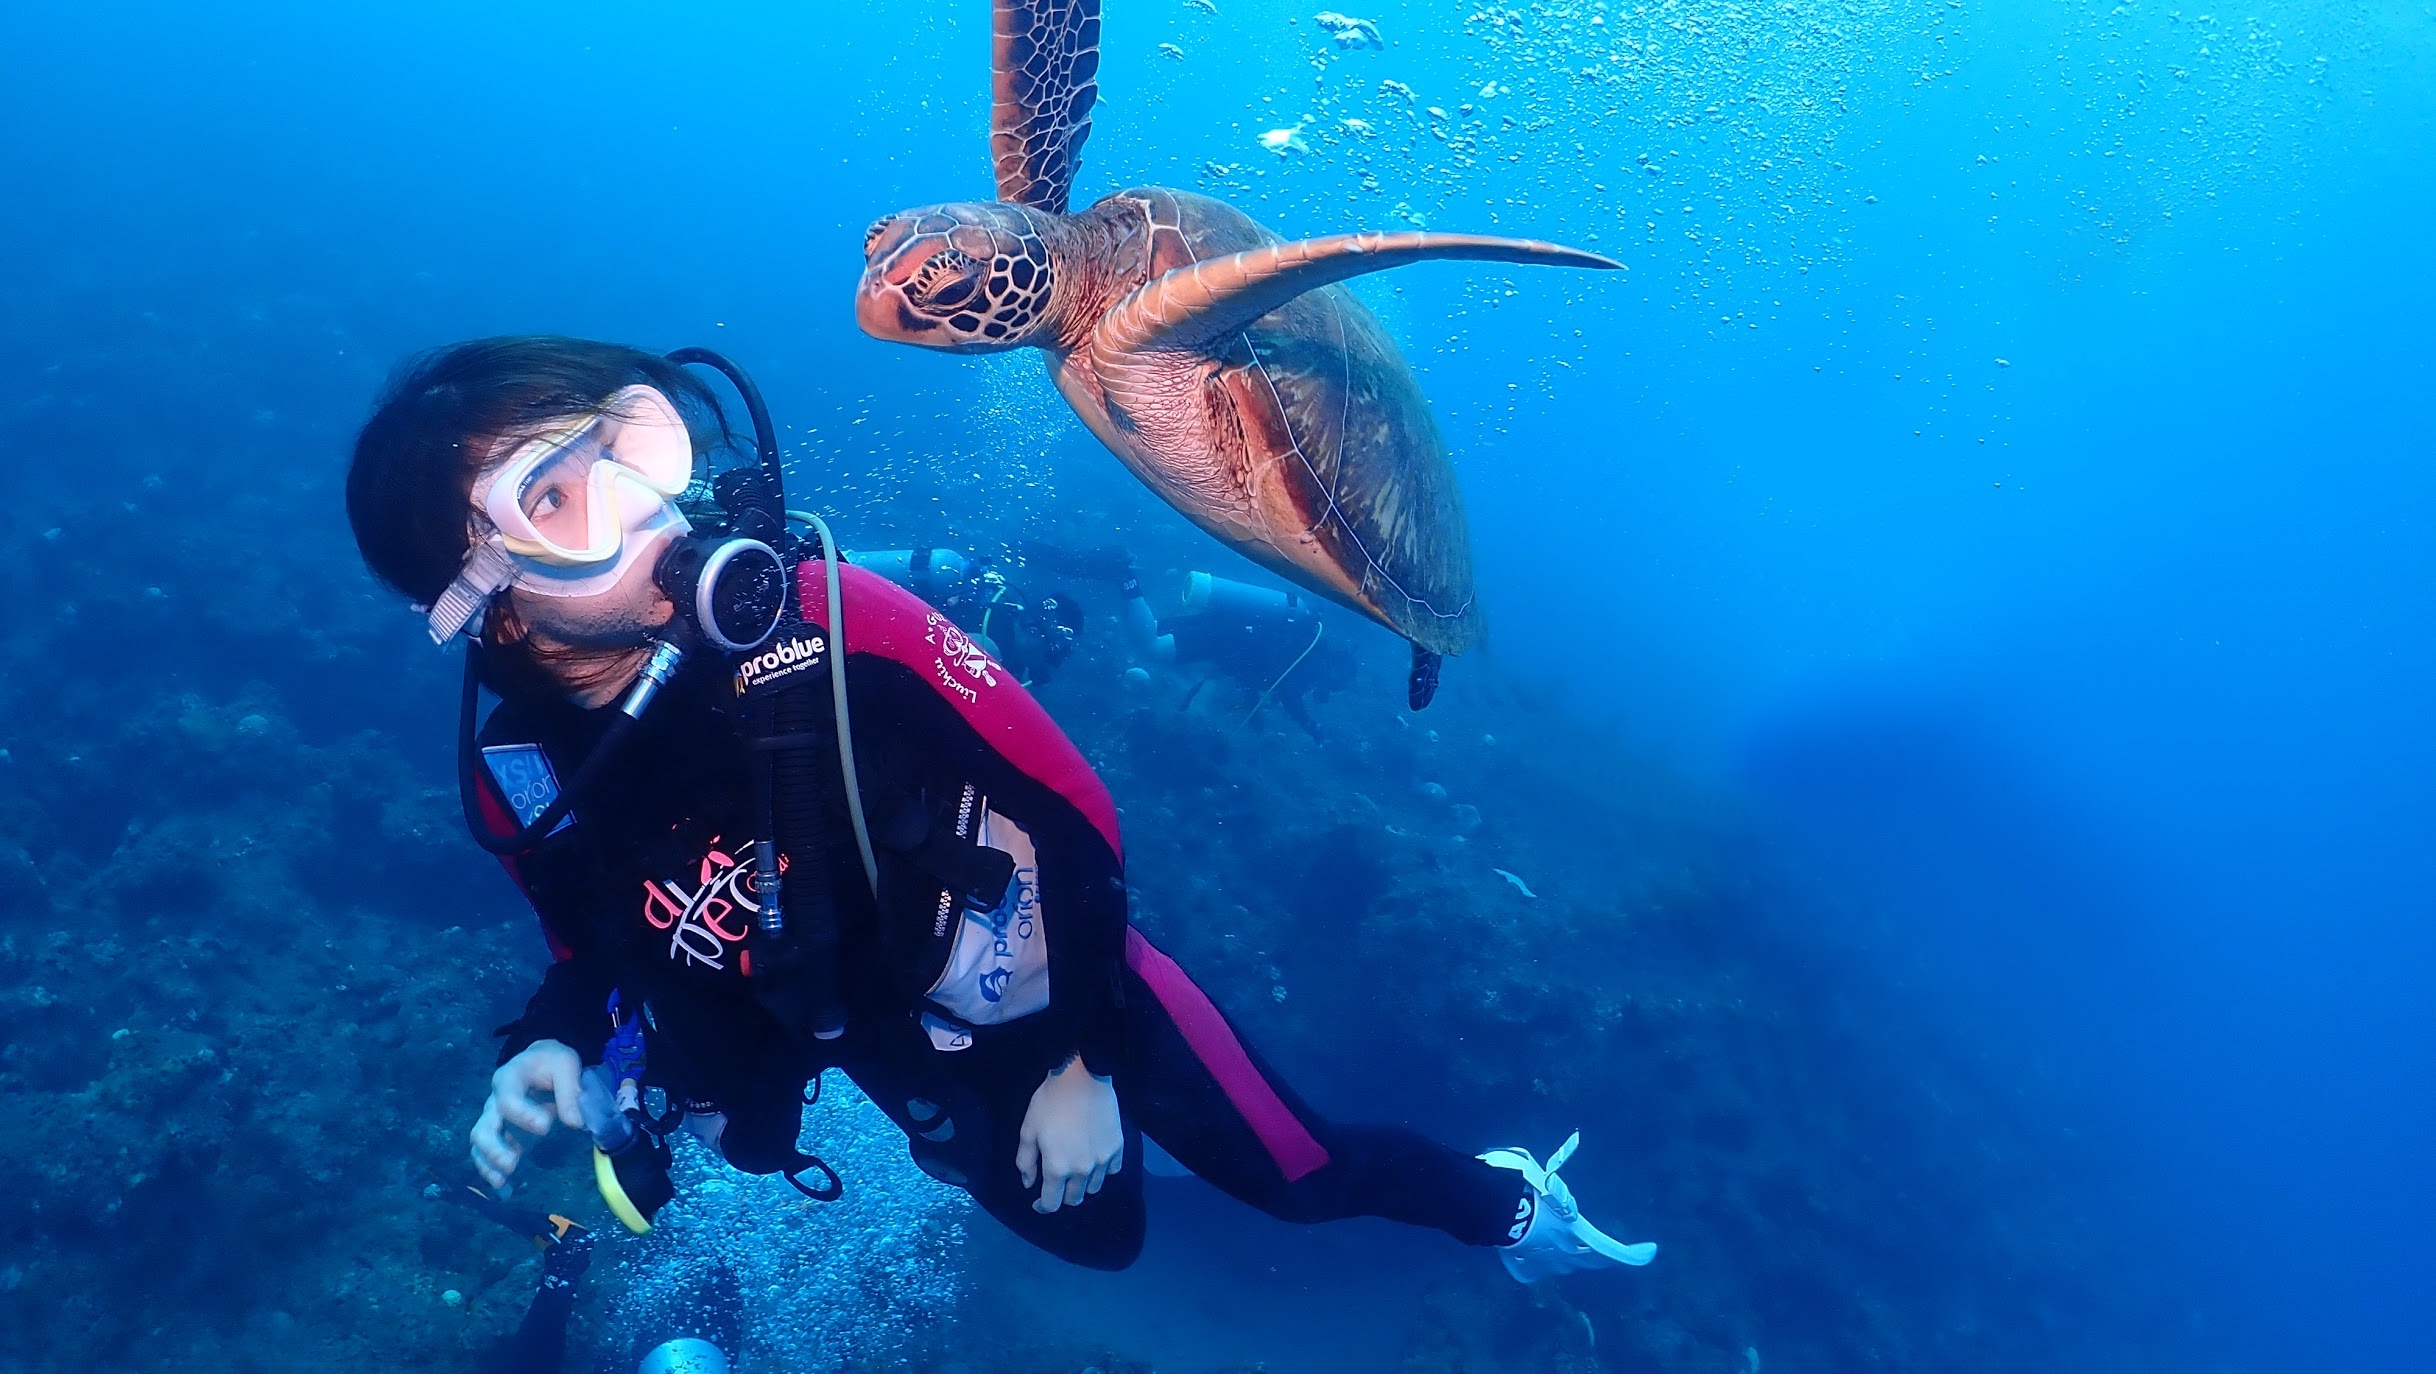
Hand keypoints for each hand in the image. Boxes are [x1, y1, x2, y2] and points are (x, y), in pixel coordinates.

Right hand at [470, 1040, 583, 1191]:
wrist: (542, 1062)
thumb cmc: (552, 1062)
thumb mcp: (566, 1064)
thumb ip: (570, 1090)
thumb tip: (575, 1123)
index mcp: (509, 1078)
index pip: (507, 1100)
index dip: (523, 1115)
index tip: (547, 1125)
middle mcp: (495, 1101)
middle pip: (483, 1128)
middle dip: (494, 1148)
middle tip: (512, 1163)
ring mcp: (496, 1120)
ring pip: (481, 1145)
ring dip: (489, 1164)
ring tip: (503, 1180)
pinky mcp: (502, 1136)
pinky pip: (488, 1155)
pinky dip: (493, 1172)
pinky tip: (505, 1190)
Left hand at [1015, 1054, 1122, 1212]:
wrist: (1082, 1079)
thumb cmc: (1049, 1103)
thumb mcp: (1028, 1130)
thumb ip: (1026, 1161)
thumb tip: (1029, 1184)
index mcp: (1057, 1168)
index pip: (1052, 1203)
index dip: (1043, 1206)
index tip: (1038, 1202)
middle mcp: (1082, 1171)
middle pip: (1074, 1199)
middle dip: (1062, 1196)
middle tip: (1056, 1183)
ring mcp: (1102, 1161)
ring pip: (1093, 1188)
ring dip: (1082, 1186)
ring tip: (1075, 1171)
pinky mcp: (1117, 1148)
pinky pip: (1111, 1171)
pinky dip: (1102, 1171)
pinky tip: (1094, 1159)